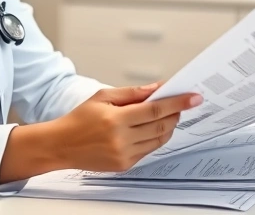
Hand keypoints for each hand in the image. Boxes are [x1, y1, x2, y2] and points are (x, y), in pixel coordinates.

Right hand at [50, 83, 203, 171]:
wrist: (61, 145)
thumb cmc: (80, 118)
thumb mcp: (103, 96)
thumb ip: (132, 93)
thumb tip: (157, 88)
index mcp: (115, 120)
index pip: (155, 110)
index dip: (177, 103)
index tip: (193, 98)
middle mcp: (121, 139)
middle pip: (161, 126)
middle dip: (176, 114)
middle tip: (183, 104)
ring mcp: (124, 155)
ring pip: (158, 141)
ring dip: (168, 127)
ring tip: (169, 115)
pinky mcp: (124, 165)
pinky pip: (148, 150)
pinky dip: (155, 138)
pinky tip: (153, 129)